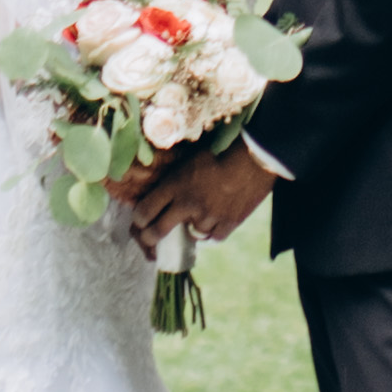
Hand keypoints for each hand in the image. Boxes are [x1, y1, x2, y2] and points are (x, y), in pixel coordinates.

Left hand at [134, 138, 271, 248]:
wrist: (253, 157)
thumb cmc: (220, 151)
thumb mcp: (189, 161)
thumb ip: (174, 181)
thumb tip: (161, 194)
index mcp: (174, 185)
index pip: (143, 212)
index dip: (138, 221)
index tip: (140, 222)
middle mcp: (187, 204)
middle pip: (157, 231)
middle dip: (148, 239)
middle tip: (150, 240)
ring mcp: (207, 216)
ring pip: (189, 234)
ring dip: (191, 227)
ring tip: (200, 214)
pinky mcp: (228, 223)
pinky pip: (213, 236)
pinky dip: (212, 230)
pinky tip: (215, 219)